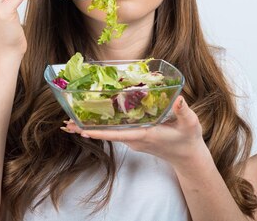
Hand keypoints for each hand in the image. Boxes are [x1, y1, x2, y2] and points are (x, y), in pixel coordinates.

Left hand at [62, 96, 209, 167]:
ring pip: (110, 133)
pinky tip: (95, 118)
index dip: (100, 132)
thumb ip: (184, 111)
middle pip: (108, 134)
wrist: (189, 157)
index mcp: (145, 135)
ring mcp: (135, 139)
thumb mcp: (190, 123)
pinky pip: (116, 132)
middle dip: (87, 128)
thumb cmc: (188, 140)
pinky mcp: (136, 137)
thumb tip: (179, 99)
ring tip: (73, 122)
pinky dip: (103, 126)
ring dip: (92, 127)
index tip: (83, 130)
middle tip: (67, 124)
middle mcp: (136, 139)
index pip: (118, 134)